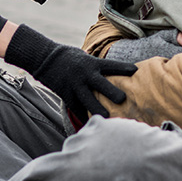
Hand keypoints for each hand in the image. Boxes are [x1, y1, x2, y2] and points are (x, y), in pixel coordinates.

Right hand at [4, 24, 136, 117]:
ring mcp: (75, 85)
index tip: (136, 71)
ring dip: (98, 110)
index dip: (124, 68)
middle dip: (113, 93)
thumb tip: (115, 69)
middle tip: (123, 100)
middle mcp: (85, 74)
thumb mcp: (84, 56)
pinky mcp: (66, 94)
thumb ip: (98, 65)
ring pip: (89, 100)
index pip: (111, 65)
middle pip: (102, 84)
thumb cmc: (68, 56)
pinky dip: (83, 116)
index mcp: (91, 63)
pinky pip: (76, 108)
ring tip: (108, 118)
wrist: (45, 58)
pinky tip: (91, 124)